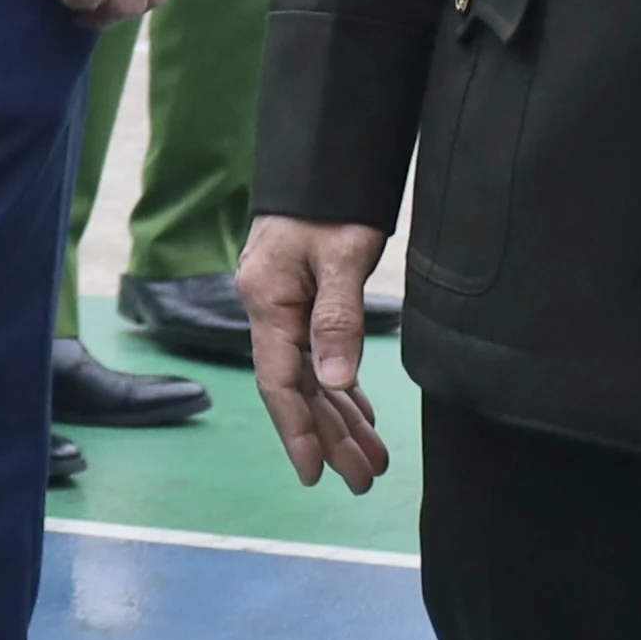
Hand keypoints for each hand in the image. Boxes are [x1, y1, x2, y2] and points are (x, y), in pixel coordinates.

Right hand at [240, 214, 390, 495]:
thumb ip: (336, 319)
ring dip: (341, 419)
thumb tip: (336, 382)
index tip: (315, 474)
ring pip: (313, 376)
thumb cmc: (330, 202)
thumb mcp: (339, 257)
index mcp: (268, 303)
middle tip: (364, 480)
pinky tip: (358, 413)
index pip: (279, 382)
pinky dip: (341, 387)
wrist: (324, 159)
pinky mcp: (304, 298)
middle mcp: (271, 310)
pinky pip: (321, 356)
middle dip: (330, 437)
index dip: (297, 431)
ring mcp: (286, 306)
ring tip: (372, 462)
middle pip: (298, 388)